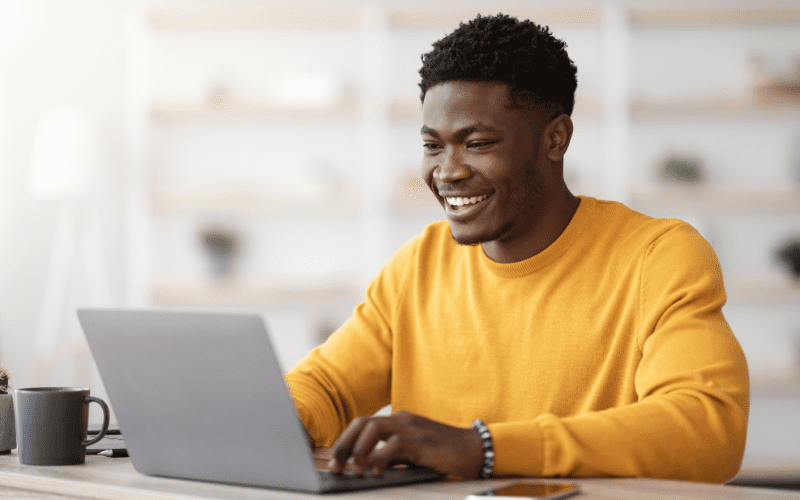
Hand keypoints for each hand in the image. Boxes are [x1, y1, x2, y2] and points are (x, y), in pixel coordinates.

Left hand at [328, 410, 483, 477]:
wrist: (472, 449)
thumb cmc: (442, 453)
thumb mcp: (412, 452)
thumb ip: (391, 454)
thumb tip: (366, 466)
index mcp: (398, 420)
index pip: (363, 424)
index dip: (346, 441)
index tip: (336, 460)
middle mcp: (401, 419)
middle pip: (362, 423)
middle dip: (345, 443)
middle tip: (337, 465)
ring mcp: (410, 427)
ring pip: (373, 429)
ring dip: (359, 450)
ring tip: (354, 469)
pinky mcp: (420, 440)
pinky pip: (392, 446)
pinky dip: (379, 459)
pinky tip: (376, 472)